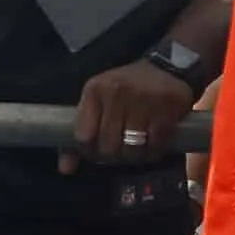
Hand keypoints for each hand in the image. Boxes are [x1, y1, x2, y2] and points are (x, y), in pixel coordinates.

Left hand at [61, 61, 195, 174]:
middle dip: (114, 155)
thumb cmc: (128, 87)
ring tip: (137, 149)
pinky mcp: (167, 109)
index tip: (97, 150)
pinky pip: (155, 146)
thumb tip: (65, 168)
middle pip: (108, 146)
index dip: (89, 150)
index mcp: (95, 90)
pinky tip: (153, 146)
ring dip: (134, 156)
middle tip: (120, 150)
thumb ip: (82, 132)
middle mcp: (117, 93)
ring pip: (132, 150)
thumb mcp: (99, 99)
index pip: (83, 136)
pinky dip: (153, 152)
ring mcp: (143, 101)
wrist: (169, 65)